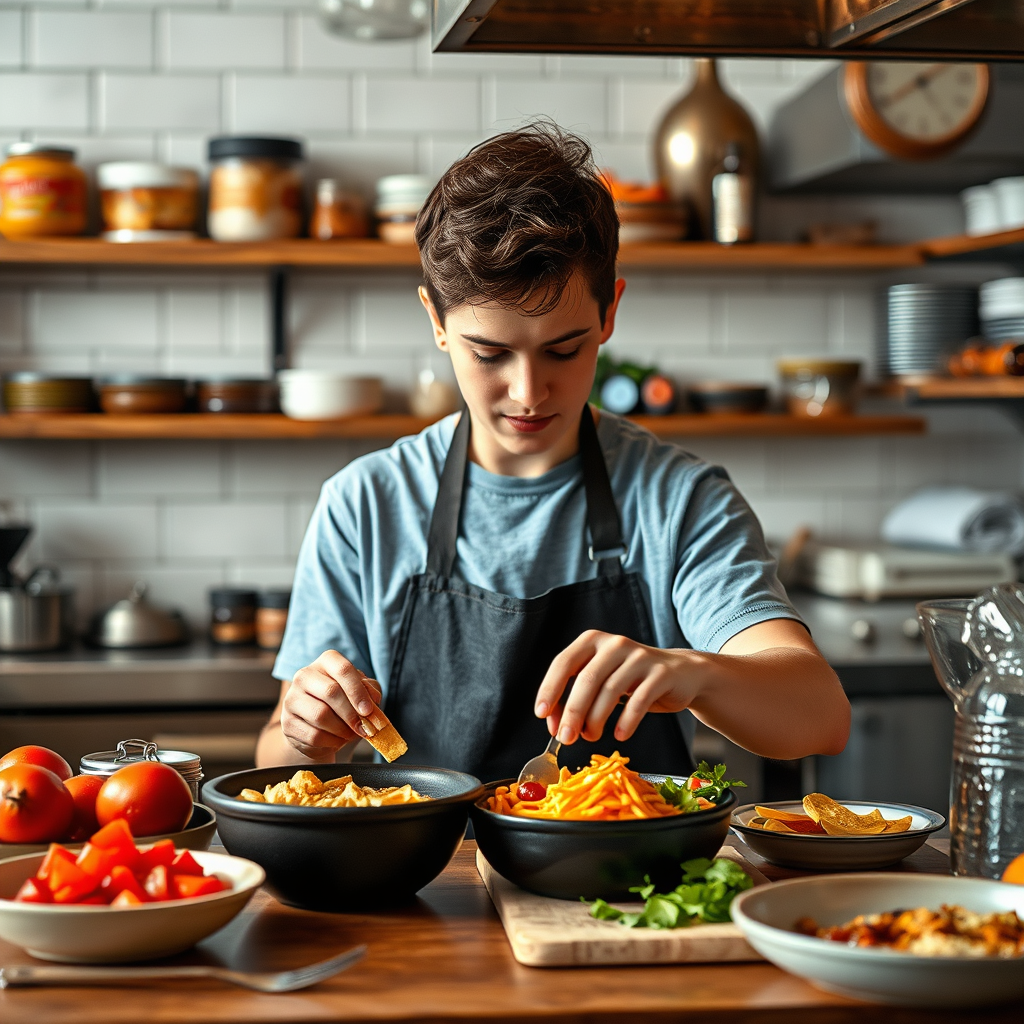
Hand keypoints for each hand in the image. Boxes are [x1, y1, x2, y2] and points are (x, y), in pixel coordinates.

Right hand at [281, 650, 382, 758]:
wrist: (316, 729)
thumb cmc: (343, 706)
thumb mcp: (359, 693)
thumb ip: (369, 691)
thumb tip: (372, 699)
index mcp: (326, 662)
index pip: (343, 669)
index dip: (358, 691)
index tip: (368, 710)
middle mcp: (304, 675)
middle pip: (331, 692)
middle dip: (352, 713)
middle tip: (364, 727)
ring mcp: (292, 698)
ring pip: (321, 715)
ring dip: (342, 729)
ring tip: (351, 733)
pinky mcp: (287, 723)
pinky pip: (314, 735)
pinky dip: (332, 741)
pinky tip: (337, 740)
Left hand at [535, 631, 702, 744]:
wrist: (681, 674)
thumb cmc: (632, 680)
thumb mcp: (601, 681)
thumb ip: (577, 698)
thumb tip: (556, 725)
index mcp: (593, 641)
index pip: (564, 662)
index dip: (549, 688)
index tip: (541, 714)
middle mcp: (615, 644)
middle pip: (586, 679)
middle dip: (573, 711)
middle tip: (566, 737)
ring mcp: (639, 657)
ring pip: (610, 690)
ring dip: (596, 720)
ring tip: (591, 736)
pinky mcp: (661, 674)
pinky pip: (639, 701)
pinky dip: (626, 721)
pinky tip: (619, 734)